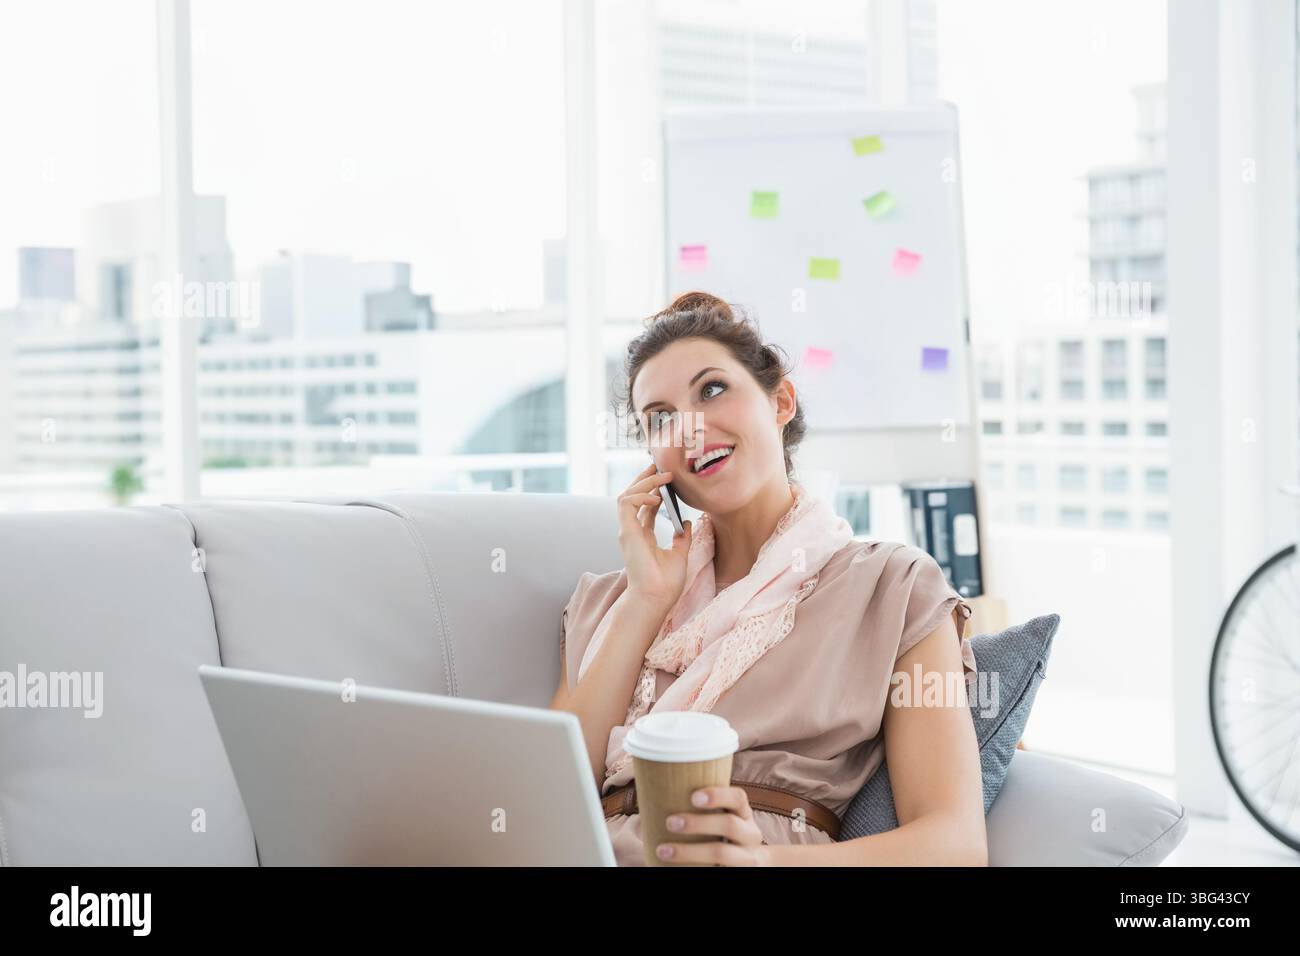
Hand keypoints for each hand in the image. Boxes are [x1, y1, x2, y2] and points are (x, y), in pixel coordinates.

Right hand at [617, 462, 692, 609]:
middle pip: (632, 496)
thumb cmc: (665, 583)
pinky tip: (657, 497)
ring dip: (643, 483)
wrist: (656, 598)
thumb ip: (682, 538)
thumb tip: (687, 522)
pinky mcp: (626, 532)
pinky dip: (640, 496)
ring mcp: (627, 531)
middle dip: (644, 479)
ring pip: (626, 495)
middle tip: (659, 465)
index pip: (644, 506)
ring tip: (662, 476)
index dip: (653, 489)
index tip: (667, 478)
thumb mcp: (680, 554)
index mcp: (642, 536)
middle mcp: (632, 531)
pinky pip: (626, 503)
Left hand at [654, 786, 770, 866]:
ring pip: (721, 853)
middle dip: (698, 823)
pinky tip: (675, 869)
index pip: (738, 798)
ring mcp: (747, 857)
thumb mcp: (723, 818)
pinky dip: (696, 867)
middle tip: (670, 822)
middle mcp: (750, 834)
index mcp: (744, 814)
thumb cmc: (723, 834)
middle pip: (729, 825)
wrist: (750, 863)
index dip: (717, 795)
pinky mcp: (738, 873)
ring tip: (663, 850)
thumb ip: (704, 808)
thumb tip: (658, 791)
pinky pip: (717, 870)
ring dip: (689, 852)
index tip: (693, 797)